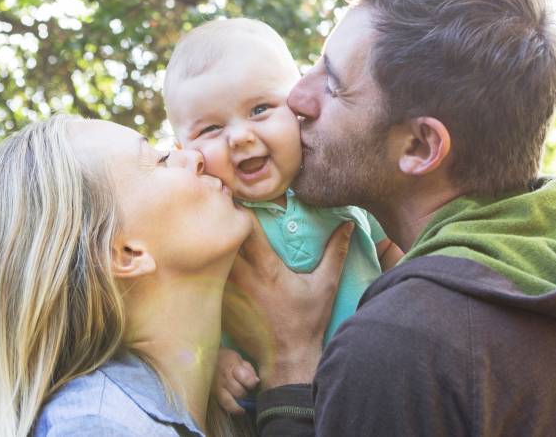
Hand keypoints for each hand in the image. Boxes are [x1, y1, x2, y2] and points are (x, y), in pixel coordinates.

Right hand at [213, 348, 259, 414]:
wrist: (204, 358)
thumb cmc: (224, 357)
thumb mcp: (237, 358)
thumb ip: (248, 369)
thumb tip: (256, 381)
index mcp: (232, 367)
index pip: (245, 378)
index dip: (252, 382)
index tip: (255, 382)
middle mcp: (224, 378)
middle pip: (239, 391)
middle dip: (246, 392)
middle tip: (247, 390)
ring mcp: (217, 388)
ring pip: (230, 401)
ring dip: (239, 404)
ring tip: (244, 406)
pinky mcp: (213, 394)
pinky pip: (223, 405)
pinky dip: (232, 409)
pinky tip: (239, 410)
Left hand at [223, 219, 353, 388]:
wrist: (287, 359)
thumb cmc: (307, 321)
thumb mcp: (325, 285)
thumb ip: (335, 252)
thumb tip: (348, 224)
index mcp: (268, 269)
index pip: (247, 231)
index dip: (240, 210)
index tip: (237, 196)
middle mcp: (245, 278)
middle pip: (223, 241)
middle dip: (221, 223)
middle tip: (218, 206)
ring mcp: (230, 294)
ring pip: (213, 259)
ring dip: (212, 244)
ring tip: (209, 227)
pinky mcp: (222, 306)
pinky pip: (210, 279)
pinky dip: (209, 267)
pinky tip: (207, 258)